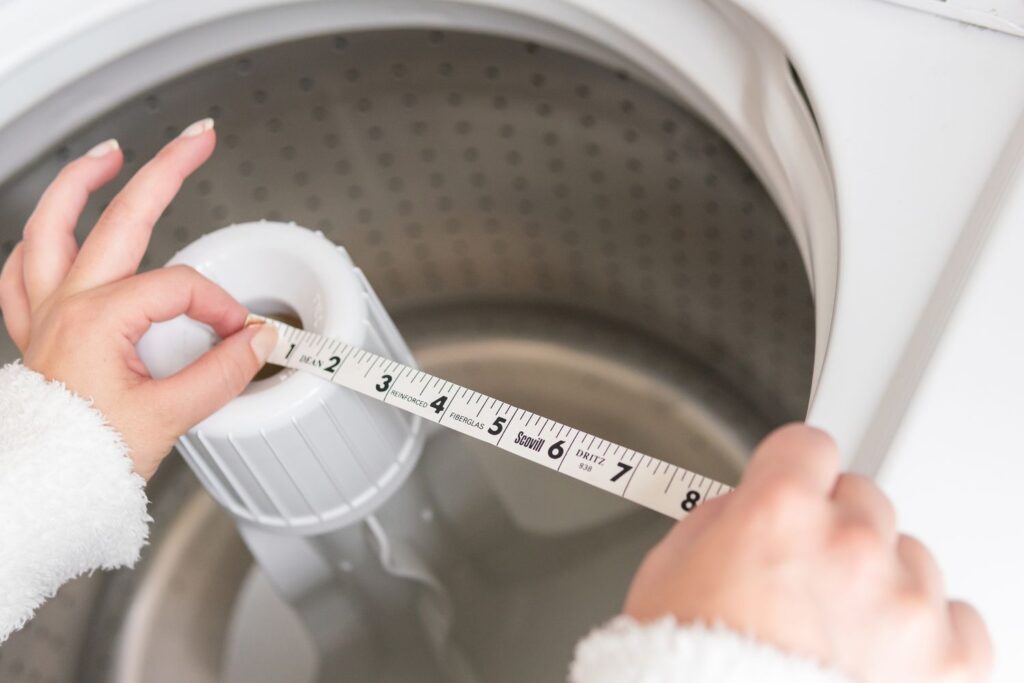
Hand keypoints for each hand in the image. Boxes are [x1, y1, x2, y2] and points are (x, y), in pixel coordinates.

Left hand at [0, 119, 276, 479]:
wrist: (42, 490)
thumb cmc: (87, 458)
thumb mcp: (168, 418)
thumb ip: (222, 372)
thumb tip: (259, 342)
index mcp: (99, 319)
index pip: (181, 287)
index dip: (221, 307)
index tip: (243, 336)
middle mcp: (66, 305)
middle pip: (121, 216)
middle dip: (165, 170)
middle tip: (198, 139)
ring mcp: (44, 313)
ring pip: (49, 226)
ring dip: (80, 183)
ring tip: (109, 153)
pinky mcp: (36, 332)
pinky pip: (21, 273)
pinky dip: (37, 244)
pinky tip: (53, 231)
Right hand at [624, 423, 991, 682]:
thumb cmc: (689, 672)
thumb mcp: (669, 570)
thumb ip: (719, 519)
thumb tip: (749, 507)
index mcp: (778, 512)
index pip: (809, 447)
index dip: (792, 473)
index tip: (794, 492)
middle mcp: (848, 544)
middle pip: (863, 498)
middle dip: (833, 529)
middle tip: (804, 581)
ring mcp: (905, 602)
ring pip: (909, 556)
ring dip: (879, 581)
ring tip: (835, 634)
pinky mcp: (948, 660)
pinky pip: (956, 618)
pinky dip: (924, 634)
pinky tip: (876, 656)